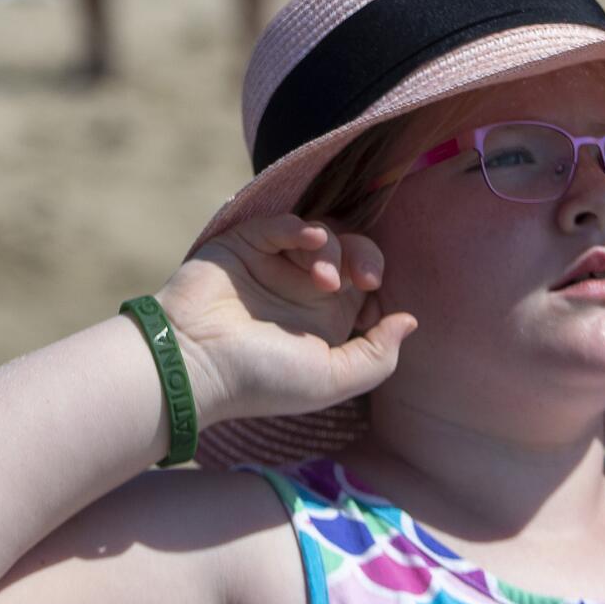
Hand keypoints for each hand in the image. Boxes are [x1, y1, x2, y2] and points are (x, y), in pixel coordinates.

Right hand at [160, 215, 416, 424]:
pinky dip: (299, 226)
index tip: (376, 294)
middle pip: (350, 250)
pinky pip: (280, 223)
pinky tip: (308, 240)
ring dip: (331, 249)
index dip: (376, 278)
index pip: (364, 282)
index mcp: (325, 319)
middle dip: (365, 256)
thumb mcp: (332, 380)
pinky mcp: (244, 245)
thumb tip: (409, 320)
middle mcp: (301, 289)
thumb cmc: (262, 379)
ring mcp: (273, 265)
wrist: (195, 364)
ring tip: (321, 281)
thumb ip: (377, 356)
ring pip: (320, 233)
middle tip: (365, 278)